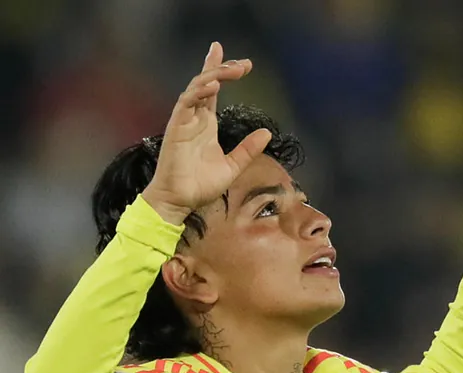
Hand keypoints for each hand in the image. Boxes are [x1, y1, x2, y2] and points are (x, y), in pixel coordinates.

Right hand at [142, 42, 270, 224]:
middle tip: (244, 64)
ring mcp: (184, 120)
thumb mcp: (233, 166)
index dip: (222, 71)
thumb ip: (248, 149)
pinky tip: (213, 84)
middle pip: (205, 82)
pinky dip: (199, 92)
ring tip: (234, 69)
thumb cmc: (201, 185)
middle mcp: (195, 117)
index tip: (242, 62)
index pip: (213, 90)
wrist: (180, 200)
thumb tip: (267, 133)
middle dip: (222, 68)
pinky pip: (186, 103)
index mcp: (206, 123)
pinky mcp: (176, 127)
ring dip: (214, 75)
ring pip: (197, 88)